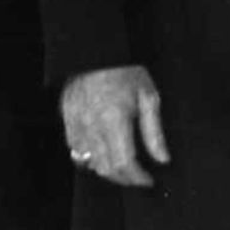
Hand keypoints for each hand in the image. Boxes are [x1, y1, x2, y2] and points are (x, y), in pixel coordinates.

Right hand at [59, 65, 168, 188]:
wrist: (97, 50)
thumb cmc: (125, 71)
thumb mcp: (148, 97)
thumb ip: (154, 132)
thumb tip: (162, 159)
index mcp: (114, 120)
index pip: (124, 163)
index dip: (137, 177)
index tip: (148, 179)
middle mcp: (92, 126)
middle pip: (106, 168)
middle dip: (124, 178)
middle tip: (138, 177)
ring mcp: (76, 123)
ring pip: (89, 162)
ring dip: (107, 170)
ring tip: (122, 167)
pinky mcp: (67, 118)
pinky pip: (75, 149)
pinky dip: (89, 158)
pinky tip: (101, 154)